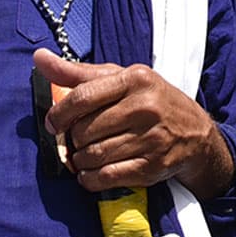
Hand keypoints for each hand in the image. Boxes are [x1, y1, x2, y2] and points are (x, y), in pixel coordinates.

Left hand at [33, 48, 234, 198]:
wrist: (196, 134)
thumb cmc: (150, 101)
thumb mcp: (121, 80)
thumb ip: (79, 73)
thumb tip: (39, 58)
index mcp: (136, 79)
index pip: (84, 96)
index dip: (60, 113)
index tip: (53, 123)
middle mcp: (146, 107)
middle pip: (85, 130)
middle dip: (73, 139)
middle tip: (75, 141)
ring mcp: (151, 139)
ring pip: (93, 156)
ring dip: (80, 161)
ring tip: (83, 156)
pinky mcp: (153, 167)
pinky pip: (107, 177)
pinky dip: (90, 179)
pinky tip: (92, 173)